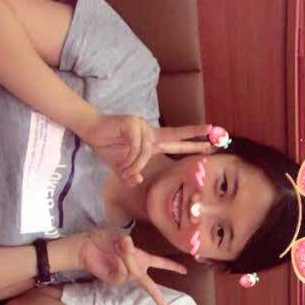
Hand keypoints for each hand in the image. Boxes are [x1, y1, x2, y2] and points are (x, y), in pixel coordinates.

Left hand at [68, 230, 185, 304]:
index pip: (161, 263)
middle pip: (152, 288)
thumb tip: (128, 244)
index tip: (185, 272)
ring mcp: (125, 277)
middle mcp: (136, 270)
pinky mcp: (115, 281)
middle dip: (162, 302)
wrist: (85, 247)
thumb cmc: (103, 240)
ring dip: (128, 259)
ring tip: (119, 248)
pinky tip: (113, 255)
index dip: (173, 267)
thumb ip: (126, 243)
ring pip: (134, 273)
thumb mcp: (118, 237)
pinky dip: (120, 263)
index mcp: (141, 258)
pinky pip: (123, 275)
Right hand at [82, 114, 214, 185]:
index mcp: (152, 141)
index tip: (208, 141)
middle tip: (212, 130)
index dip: (192, 141)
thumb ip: (130, 175)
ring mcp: (142, 125)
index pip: (176, 140)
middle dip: (194, 134)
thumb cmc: (108, 147)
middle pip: (175, 134)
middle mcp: (150, 131)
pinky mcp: (131, 123)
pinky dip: (129, 159)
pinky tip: (121, 163)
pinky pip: (136, 148)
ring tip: (124, 170)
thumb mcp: (122, 167)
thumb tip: (136, 181)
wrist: (92, 131)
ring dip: (135, 165)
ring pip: (146, 152)